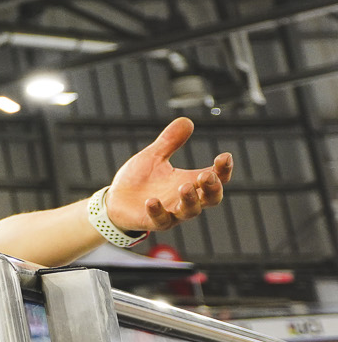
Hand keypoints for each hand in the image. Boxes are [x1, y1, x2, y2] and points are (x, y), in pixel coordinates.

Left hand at [106, 118, 232, 233]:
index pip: (216, 177)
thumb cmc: (139, 180)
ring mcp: (171, 212)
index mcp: (190, 182)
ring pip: (190, 211)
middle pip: (211, 198)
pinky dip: (157, 211)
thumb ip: (170, 141)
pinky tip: (151, 201)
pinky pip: (160, 220)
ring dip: (190, 200)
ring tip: (185, 186)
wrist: (115, 201)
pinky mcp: (153, 221)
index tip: (225, 156)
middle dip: (212, 187)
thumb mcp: (153, 157)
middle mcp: (185, 199)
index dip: (224, 169)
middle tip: (208, 175)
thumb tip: (186, 120)